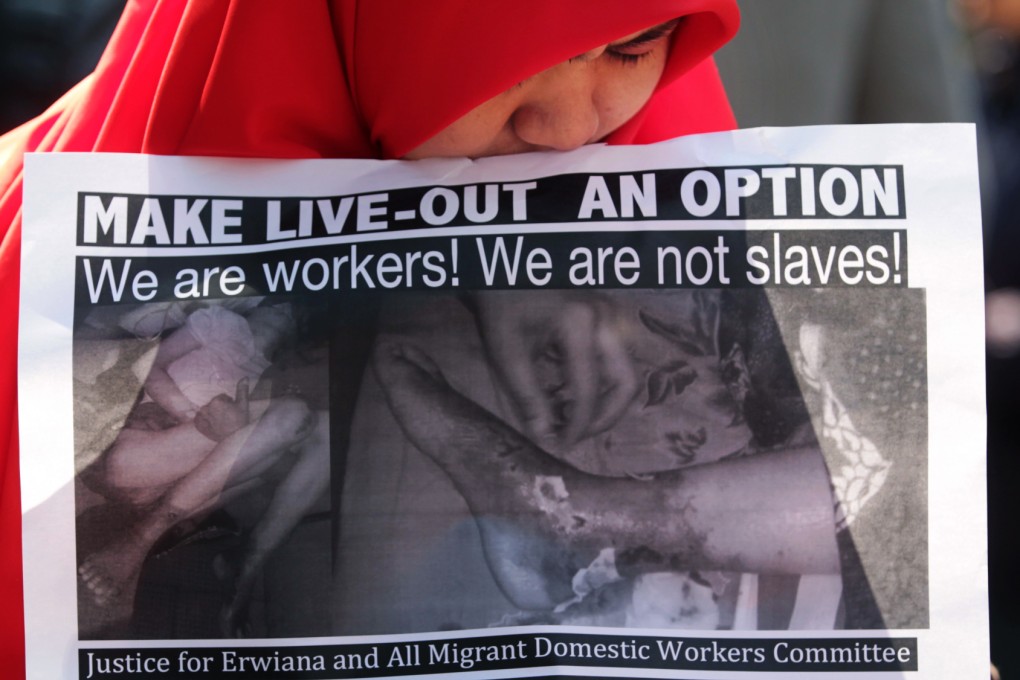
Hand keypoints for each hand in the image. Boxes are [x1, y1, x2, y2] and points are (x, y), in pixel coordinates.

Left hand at [194, 378, 250, 440]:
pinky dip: (202, 420)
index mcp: (216, 401)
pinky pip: (198, 420)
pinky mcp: (200, 427)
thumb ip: (242, 389)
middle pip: (213, 404)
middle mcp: (206, 409)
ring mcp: (202, 419)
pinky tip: (211, 423)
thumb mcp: (243, 404)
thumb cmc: (241, 421)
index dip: (229, 402)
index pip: (222, 397)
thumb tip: (244, 377)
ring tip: (221, 421)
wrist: (235, 438)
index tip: (233, 409)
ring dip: (212, 413)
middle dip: (220, 407)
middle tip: (229, 416)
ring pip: (206, 411)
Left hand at [471, 291, 638, 448]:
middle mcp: (607, 317)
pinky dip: (601, 382)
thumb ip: (529, 398)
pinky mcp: (609, 315)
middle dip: (606, 416)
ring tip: (573, 416)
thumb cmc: (502, 305)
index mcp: (580, 323)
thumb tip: (545, 438)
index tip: (562, 445)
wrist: (505, 267)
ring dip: (606, 400)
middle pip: (627, 380)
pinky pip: (617, 358)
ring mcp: (613, 313)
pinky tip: (572, 394)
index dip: (578, 425)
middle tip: (577, 434)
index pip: (589, 388)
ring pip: (626, 371)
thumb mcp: (508, 353)